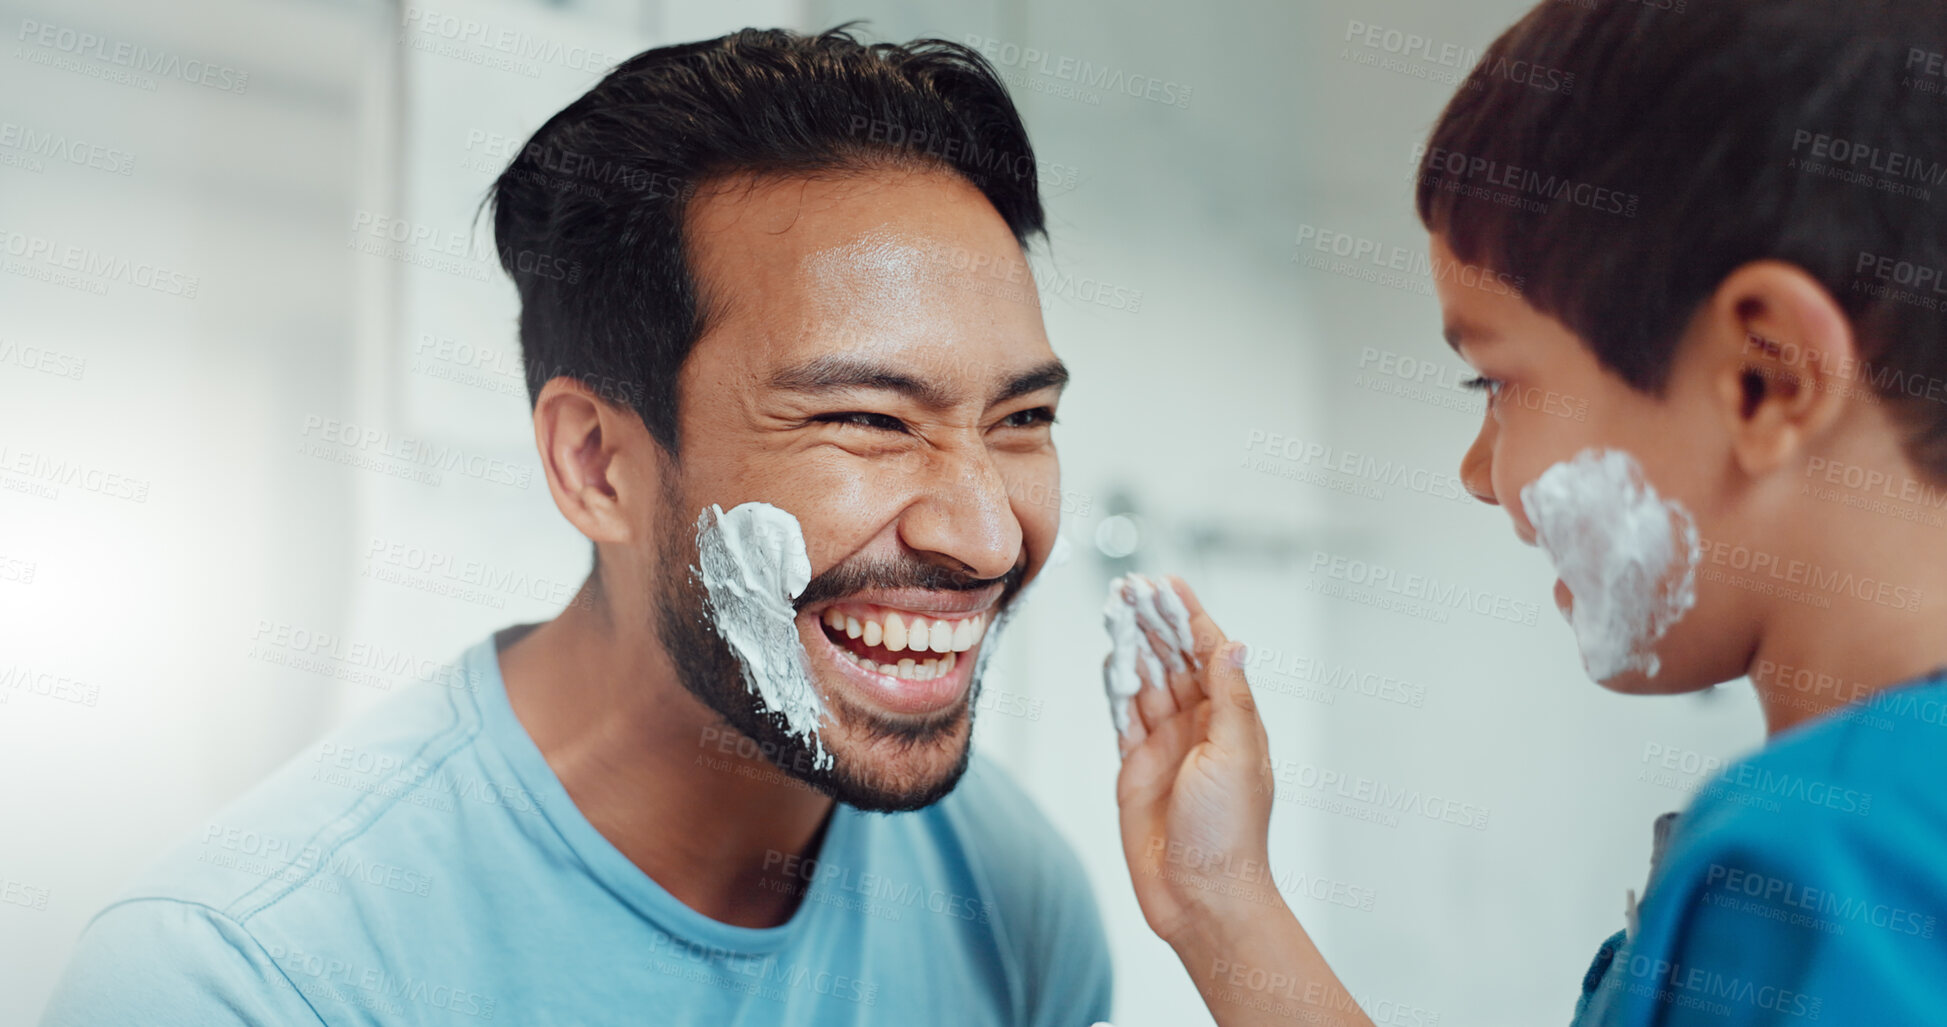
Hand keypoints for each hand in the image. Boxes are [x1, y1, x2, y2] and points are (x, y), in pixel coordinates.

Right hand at [1112, 577, 1281, 946]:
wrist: (1200, 896)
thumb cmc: (1228, 834)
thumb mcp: (1236, 755)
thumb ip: (1230, 698)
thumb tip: (1234, 645)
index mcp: (1232, 720)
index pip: (1209, 653)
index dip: (1189, 616)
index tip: (1167, 583)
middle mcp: (1199, 727)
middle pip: (1173, 660)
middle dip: (1153, 622)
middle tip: (1129, 587)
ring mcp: (1166, 746)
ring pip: (1146, 682)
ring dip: (1132, 645)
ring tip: (1114, 610)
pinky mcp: (1136, 767)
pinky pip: (1124, 716)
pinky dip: (1116, 686)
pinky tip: (1110, 659)